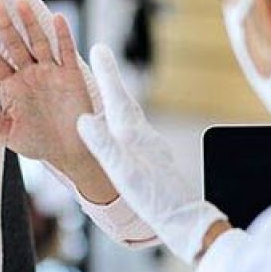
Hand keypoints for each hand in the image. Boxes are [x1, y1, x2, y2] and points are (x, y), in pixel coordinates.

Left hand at [0, 0, 96, 175]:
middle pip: (15, 45)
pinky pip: (66, 51)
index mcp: (12, 86)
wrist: (70, 152)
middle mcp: (29, 74)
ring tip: (20, 2)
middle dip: (5, 26)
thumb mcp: (7, 133)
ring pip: (39, 42)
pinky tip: (57, 18)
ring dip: (31, 23)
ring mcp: (50, 72)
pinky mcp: (72, 75)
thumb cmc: (38, 143)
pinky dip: (63, 35)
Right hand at [76, 43, 227, 262]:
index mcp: (136, 137)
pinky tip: (122, 128)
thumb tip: (84, 118)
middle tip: (100, 56)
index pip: (116, 98)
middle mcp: (144, 137)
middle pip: (123, 101)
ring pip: (129, 115)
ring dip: (117, 98)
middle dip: (111, 80)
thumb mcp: (126, 174)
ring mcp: (150, 148)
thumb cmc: (156, 201)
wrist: (186, 223)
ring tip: (108, 87)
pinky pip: (132, 130)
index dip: (107, 74)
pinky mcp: (153, 160)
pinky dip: (122, 119)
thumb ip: (105, 146)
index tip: (97, 47)